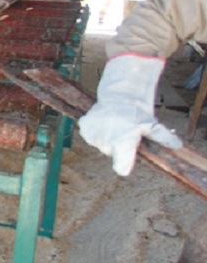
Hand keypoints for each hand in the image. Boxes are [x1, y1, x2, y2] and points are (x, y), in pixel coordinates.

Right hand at [79, 54, 181, 175]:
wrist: (118, 94)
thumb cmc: (137, 112)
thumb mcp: (152, 125)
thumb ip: (163, 138)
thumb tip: (178, 146)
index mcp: (123, 144)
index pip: (121, 168)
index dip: (125, 164)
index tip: (127, 156)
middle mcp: (106, 143)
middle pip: (111, 154)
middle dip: (117, 146)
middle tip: (124, 131)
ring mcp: (93, 135)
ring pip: (101, 145)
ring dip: (107, 138)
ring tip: (114, 124)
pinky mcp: (84, 128)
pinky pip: (90, 136)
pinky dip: (96, 131)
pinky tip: (104, 122)